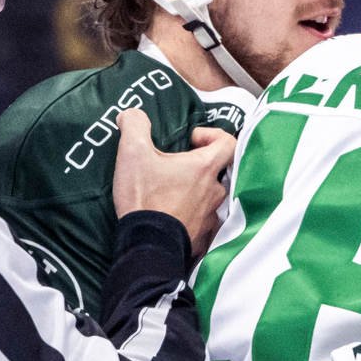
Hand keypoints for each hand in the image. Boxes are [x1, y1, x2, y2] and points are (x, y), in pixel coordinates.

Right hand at [111, 109, 234, 250]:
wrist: (147, 245)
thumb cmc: (145, 198)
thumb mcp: (133, 153)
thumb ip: (135, 126)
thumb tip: (132, 115)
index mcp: (204, 168)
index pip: (228, 142)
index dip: (212, 135)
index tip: (191, 140)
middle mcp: (214, 191)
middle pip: (217, 171)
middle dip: (198, 166)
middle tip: (175, 167)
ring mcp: (211, 216)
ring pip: (210, 197)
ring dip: (194, 192)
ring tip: (170, 192)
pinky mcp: (203, 237)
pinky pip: (202, 222)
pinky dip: (191, 216)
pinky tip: (172, 216)